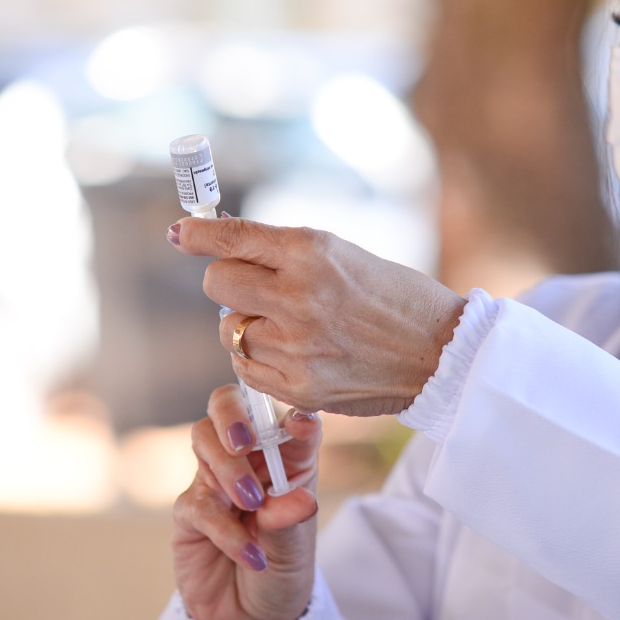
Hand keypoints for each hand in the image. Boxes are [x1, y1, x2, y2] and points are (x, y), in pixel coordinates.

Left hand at [168, 217, 466, 416]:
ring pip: (229, 330)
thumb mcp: (342, 255)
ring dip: (249, 324)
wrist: (439, 354)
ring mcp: (295, 346)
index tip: (180, 233)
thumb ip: (284, 252)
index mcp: (312, 253)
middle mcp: (298, 297)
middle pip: (217, 283)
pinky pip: (246, 368)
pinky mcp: (296, 387)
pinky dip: (262, 358)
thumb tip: (222, 238)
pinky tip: (298, 353)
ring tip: (294, 326)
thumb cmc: (394, 297)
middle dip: (231, 281)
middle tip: (259, 287)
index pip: (232, 239)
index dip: (197, 234)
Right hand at [172, 385, 322, 619]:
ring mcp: (215, 479)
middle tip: (245, 444)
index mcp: (288, 458)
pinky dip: (225, 529)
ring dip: (228, 468)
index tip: (300, 424)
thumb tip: (299, 500)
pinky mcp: (190, 510)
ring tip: (252, 505)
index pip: (289, 420)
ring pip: (205, 441)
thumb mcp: (296, 550)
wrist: (251, 617)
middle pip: (228, 406)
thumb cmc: (282, 569)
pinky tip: (250, 554)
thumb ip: (289, 521)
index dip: (293, 413)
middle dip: (233, 416)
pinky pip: (199, 504)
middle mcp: (250, 459)